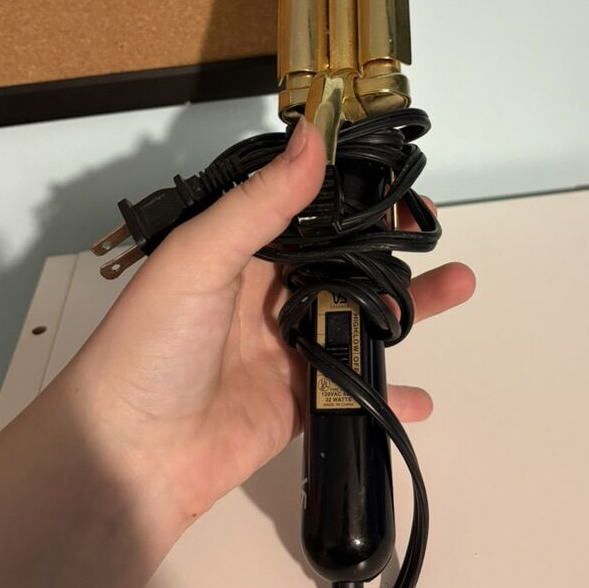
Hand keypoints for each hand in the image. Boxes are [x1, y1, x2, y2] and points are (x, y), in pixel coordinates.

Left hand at [67, 119, 475, 545]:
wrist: (130, 454)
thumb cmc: (154, 343)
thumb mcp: (201, 257)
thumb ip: (262, 201)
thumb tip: (312, 133)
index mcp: (240, 251)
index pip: (307, 209)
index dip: (351, 193)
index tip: (396, 177)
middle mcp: (268, 293)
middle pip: (343, 262)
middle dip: (390, 244)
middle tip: (432, 229)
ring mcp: (288, 349)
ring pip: (359, 320)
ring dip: (408, 305)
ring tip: (459, 284)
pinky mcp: (301, 401)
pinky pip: (355, 392)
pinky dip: (390, 396)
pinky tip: (424, 396)